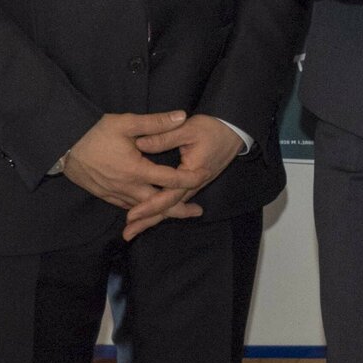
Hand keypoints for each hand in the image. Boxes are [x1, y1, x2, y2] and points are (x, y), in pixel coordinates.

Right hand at [60, 112, 206, 209]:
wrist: (62, 145)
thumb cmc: (94, 132)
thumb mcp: (126, 123)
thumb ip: (156, 122)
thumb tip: (182, 116)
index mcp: (135, 170)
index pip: (169, 179)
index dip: (189, 179)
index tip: (205, 176)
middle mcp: (126, 187)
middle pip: (158, 203)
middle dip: (178, 208)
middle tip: (197, 211)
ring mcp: (114, 193)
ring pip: (142, 208)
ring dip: (160, 212)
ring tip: (178, 212)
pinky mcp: (104, 194)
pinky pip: (127, 206)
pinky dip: (141, 209)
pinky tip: (148, 209)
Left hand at [121, 114, 244, 239]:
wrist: (234, 130)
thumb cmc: (212, 128)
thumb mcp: (188, 129)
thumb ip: (163, 137)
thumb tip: (140, 144)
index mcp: (192, 173)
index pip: (169, 196)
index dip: (149, 206)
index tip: (131, 215)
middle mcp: (194, 184)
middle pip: (169, 208)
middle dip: (148, 221)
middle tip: (128, 234)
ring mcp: (194, 185)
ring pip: (172, 206)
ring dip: (154, 218)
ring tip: (134, 230)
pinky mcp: (193, 183)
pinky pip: (175, 200)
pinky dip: (162, 209)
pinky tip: (150, 214)